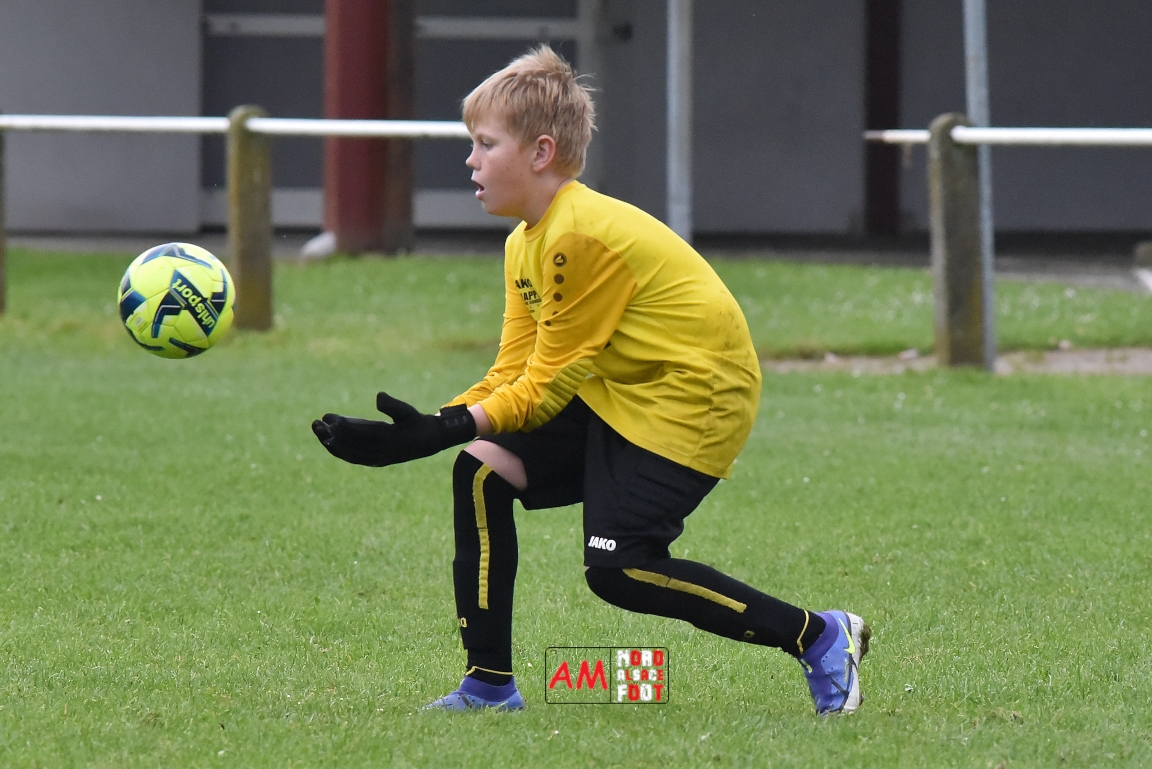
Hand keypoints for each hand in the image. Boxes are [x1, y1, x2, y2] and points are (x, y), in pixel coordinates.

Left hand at [311, 392, 476, 466]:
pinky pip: (353, 457)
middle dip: (331, 435)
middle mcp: (380, 452)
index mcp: (388, 440)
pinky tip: (328, 440)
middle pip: (350, 446)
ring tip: (317, 428)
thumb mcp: (409, 412)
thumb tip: (378, 396)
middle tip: (315, 423)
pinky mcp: (374, 460)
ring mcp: (376, 458)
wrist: (429, 442)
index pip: (361, 434)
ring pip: (348, 453)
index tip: (328, 418)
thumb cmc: (418, 423)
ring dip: (331, 442)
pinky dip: (339, 450)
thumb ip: (393, 405)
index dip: (344, 427)